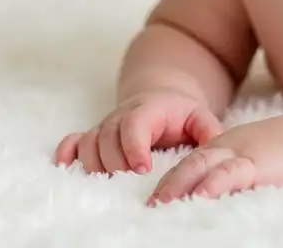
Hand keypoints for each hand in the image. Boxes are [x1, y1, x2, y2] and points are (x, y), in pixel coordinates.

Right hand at [54, 87, 223, 175]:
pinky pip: (72, 141)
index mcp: (148, 110)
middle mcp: (121, 116)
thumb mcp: (200, 116)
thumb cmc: (180, 113)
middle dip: (116, 163)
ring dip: (94, 165)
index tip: (143, 169)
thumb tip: (216, 150)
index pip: (134, 124)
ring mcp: (105, 125)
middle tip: (130, 182)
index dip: (134, 147)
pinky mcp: (93, 135)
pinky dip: (66, 154)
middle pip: (107, 138)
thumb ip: (210, 130)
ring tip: (109, 184)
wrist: (160, 97)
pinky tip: (68, 168)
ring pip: (89, 143)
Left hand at [147, 112, 282, 203]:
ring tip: (161, 206)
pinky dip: (211, 185)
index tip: (159, 199)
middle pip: (189, 164)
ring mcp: (240, 155)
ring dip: (179, 186)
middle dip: (168, 185)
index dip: (174, 180)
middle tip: (151, 205)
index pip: (193, 163)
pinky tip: (199, 197)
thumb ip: (238, 173)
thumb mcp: (258, 159)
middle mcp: (228, 148)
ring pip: (200, 167)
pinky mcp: (254, 165)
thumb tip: (223, 198)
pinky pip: (227, 174)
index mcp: (228, 146)